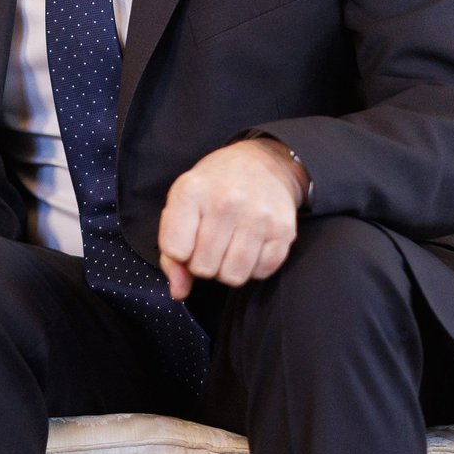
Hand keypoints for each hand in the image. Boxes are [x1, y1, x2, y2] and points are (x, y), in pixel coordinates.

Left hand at [156, 139, 306, 294]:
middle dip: (204, 263)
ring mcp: (258, 216)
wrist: (263, 162)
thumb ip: (170, 251)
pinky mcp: (283, 230)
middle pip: (204, 268)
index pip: (176, 251)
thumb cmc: (214, 187)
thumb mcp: (181, 205)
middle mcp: (226, 201)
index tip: (188, 240)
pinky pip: (260, 273)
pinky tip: (250, 245)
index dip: (180, 254)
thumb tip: (178, 291)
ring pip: (233, 276)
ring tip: (230, 247)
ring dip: (228, 269)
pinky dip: (253, 267)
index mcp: (192, 191)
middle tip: (212, 243)